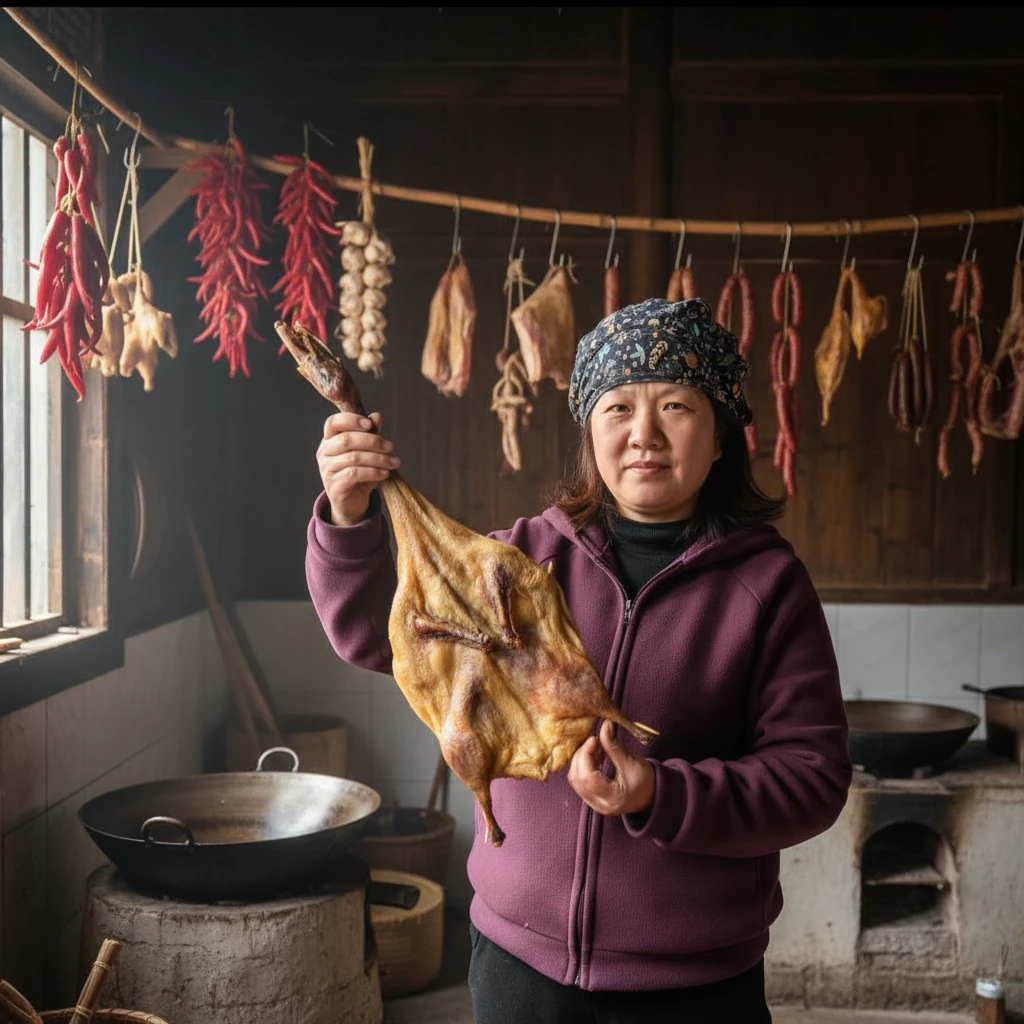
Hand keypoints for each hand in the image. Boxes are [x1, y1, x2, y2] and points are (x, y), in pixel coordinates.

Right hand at [316, 411, 400, 526]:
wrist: (352, 503)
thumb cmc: (359, 473)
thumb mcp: (367, 452)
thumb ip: (370, 433)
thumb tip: (377, 416)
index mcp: (329, 440)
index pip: (333, 422)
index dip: (351, 420)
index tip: (370, 424)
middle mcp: (324, 453)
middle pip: (346, 440)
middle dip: (372, 441)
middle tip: (390, 446)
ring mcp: (327, 470)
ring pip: (353, 458)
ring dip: (378, 459)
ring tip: (394, 463)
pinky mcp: (334, 486)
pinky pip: (354, 474)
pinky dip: (373, 472)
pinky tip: (385, 473)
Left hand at [567, 720, 654, 816]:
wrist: (653, 797)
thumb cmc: (647, 782)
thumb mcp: (632, 763)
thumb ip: (614, 746)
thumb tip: (605, 725)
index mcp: (612, 798)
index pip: (588, 777)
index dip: (585, 754)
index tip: (593, 738)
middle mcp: (600, 804)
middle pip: (577, 778)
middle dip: (581, 755)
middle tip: (593, 740)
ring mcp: (594, 803)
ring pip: (575, 779)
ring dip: (581, 759)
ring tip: (595, 747)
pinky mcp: (592, 799)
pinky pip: (579, 781)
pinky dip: (583, 765)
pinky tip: (594, 756)